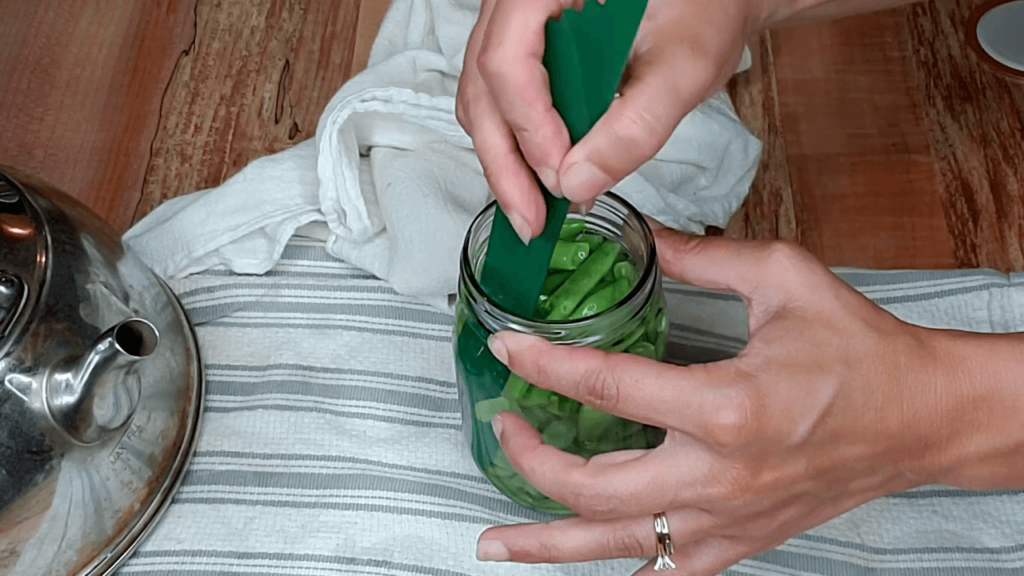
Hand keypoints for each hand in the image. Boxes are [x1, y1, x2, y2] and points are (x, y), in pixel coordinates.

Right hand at [455, 0, 766, 242]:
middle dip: (505, 163)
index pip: (508, 60)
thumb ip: (635, 126)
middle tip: (532, 221)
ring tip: (535, 211)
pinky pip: (500, 100)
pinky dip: (516, 145)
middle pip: (484, 87)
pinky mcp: (524, 49)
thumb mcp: (683, 67)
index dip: (528, 127)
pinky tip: (540, 180)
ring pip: (483, 99)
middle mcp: (516, 1)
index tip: (559, 178)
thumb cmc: (703, 9)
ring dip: (506, 161)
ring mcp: (513, 24)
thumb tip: (576, 184)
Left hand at [476, 229, 957, 573]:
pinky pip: (668, 572)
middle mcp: (719, 475)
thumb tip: (642, 236)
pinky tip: (582, 567)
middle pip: (593, 486)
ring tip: (494, 542)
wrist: (922, 417)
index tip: (506, 351)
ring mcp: (728, 519)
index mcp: (726, 406)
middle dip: (531, 460)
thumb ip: (700, 258)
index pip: (606, 389)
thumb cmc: (862, 351)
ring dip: (548, 545)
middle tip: (503, 428)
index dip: (543, 367)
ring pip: (618, 545)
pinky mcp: (742, 541)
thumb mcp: (784, 279)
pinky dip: (620, 569)